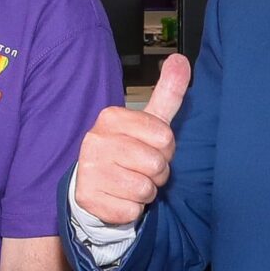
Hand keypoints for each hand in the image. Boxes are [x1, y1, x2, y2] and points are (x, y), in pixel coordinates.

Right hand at [73, 53, 190, 225]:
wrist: (94, 185)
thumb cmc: (128, 152)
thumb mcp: (149, 122)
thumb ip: (167, 93)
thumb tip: (180, 60)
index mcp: (111, 117)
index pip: (165, 137)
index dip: (165, 150)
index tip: (148, 150)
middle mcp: (96, 140)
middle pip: (157, 164)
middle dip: (157, 173)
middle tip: (140, 170)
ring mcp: (90, 170)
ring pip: (144, 189)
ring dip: (144, 193)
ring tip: (129, 184)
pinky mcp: (88, 198)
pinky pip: (131, 210)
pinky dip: (130, 210)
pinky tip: (118, 199)